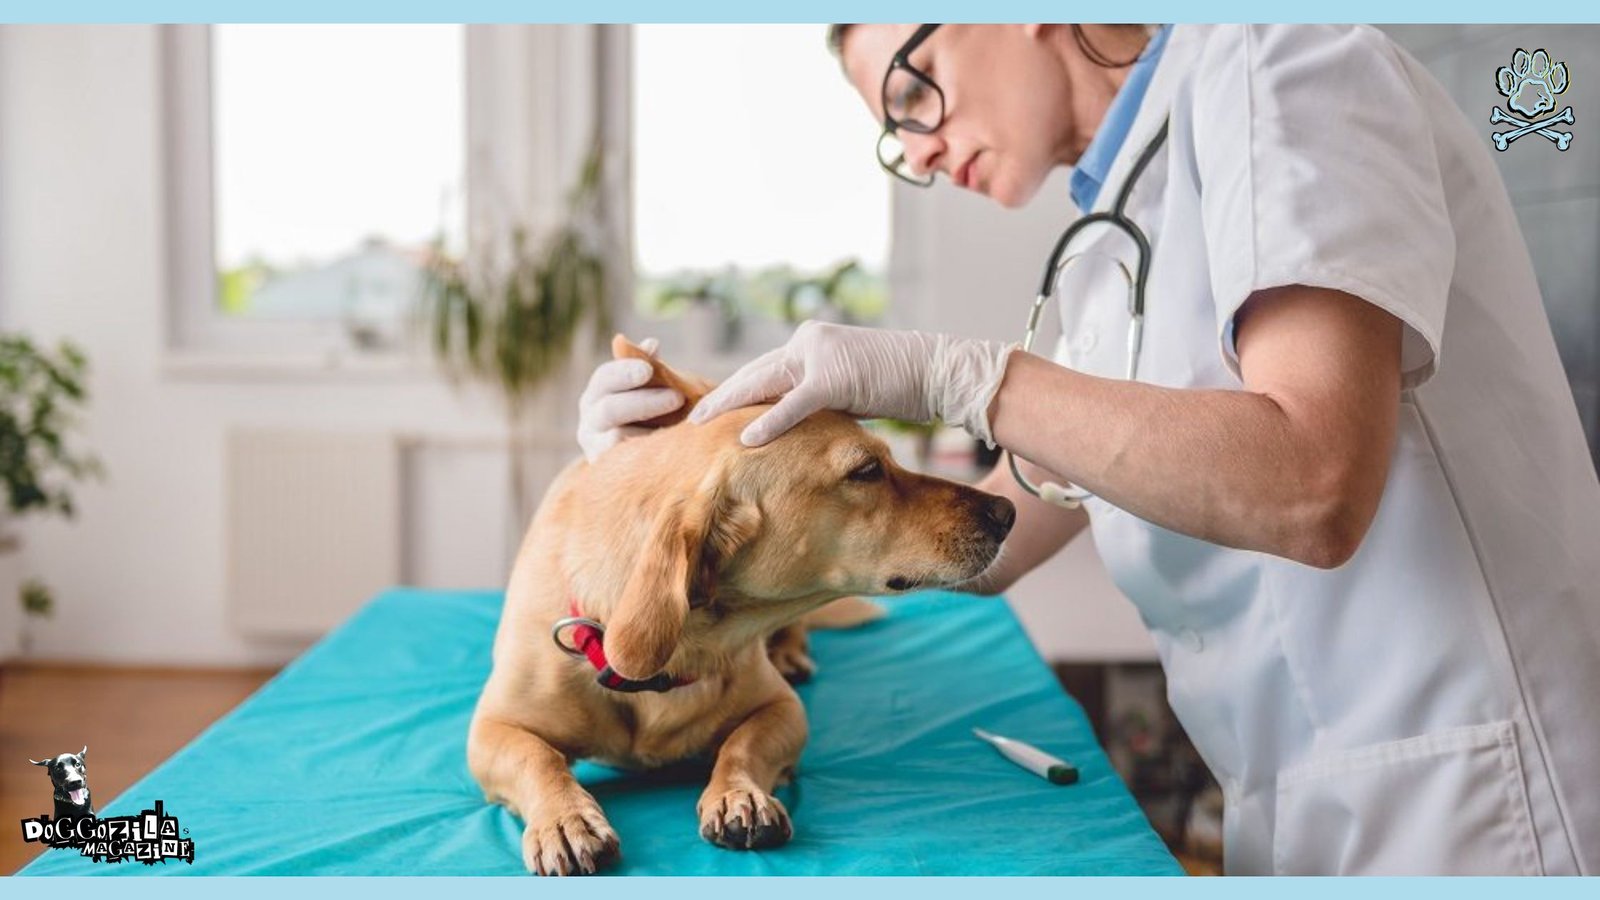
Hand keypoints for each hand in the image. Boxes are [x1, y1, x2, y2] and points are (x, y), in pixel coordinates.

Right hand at [576, 337, 684, 461]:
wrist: (656, 457)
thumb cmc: (658, 413)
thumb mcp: (656, 388)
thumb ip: (652, 368)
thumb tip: (651, 345)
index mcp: (598, 393)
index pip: (604, 378)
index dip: (625, 371)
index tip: (648, 370)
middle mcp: (590, 420)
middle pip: (609, 408)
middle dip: (644, 402)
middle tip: (677, 398)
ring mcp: (595, 448)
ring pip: (618, 437)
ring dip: (652, 430)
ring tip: (681, 425)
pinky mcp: (608, 471)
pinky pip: (628, 462)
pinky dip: (650, 453)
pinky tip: (672, 446)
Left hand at [688, 321, 1016, 447]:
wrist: (936, 371)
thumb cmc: (897, 383)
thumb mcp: (847, 388)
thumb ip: (815, 398)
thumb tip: (792, 423)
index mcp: (807, 346)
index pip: (761, 372)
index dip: (730, 393)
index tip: (702, 411)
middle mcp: (806, 344)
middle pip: (752, 375)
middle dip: (717, 398)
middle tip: (684, 418)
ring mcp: (819, 356)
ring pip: (763, 384)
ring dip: (729, 407)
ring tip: (697, 426)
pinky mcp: (834, 378)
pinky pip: (794, 404)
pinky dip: (769, 423)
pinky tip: (744, 438)